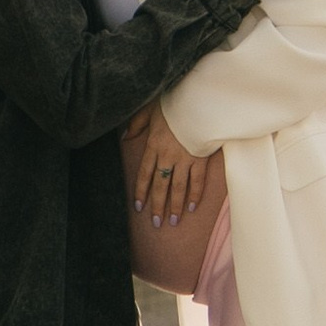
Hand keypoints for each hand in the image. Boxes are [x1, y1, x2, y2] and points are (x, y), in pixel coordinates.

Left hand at [124, 106, 213, 224]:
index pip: (144, 174)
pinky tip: (192, 208)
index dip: (141, 191)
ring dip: (175, 206)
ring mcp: (185, 159)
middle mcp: (167, 156)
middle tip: (156, 223)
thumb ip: (136, 124)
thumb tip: (125, 137)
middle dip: (157, 206)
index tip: (139, 207)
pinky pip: (197, 181)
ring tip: (173, 221)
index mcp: (153, 146)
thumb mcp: (150, 110)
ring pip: (178, 188)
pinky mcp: (200, 159)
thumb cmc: (174, 104)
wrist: (198, 102)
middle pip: (160, 185)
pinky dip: (195, 195)